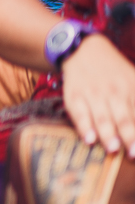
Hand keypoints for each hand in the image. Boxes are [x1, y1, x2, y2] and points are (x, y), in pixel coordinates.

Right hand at [61, 34, 134, 157]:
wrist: (82, 50)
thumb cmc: (113, 71)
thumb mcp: (133, 79)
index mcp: (131, 88)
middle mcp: (113, 91)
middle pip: (123, 117)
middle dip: (128, 136)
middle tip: (132, 154)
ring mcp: (92, 93)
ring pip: (102, 116)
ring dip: (108, 134)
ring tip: (113, 148)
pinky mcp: (74, 95)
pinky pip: (79, 113)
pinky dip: (84, 126)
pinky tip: (89, 139)